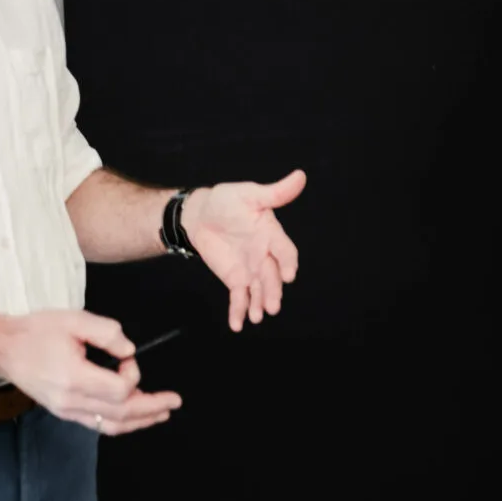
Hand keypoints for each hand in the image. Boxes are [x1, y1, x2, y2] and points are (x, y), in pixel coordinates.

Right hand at [0, 310, 181, 435]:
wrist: (4, 348)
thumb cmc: (37, 332)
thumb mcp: (75, 320)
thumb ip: (107, 333)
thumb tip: (129, 351)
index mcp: (73, 378)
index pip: (119, 390)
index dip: (133, 374)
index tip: (127, 357)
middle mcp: (70, 401)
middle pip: (120, 414)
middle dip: (151, 408)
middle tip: (174, 402)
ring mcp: (66, 410)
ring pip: (110, 425)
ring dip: (140, 421)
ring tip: (161, 414)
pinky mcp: (64, 411)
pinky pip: (97, 424)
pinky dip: (120, 422)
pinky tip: (134, 416)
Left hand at [180, 170, 305, 329]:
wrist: (201, 215)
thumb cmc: (227, 201)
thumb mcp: (249, 194)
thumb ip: (275, 192)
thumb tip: (301, 176)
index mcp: (271, 234)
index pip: (285, 251)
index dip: (287, 262)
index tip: (288, 275)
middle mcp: (265, 254)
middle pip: (273, 276)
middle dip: (273, 291)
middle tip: (273, 306)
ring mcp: (252, 269)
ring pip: (259, 290)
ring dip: (260, 304)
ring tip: (258, 317)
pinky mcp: (236, 280)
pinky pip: (240, 298)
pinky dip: (239, 311)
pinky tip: (238, 324)